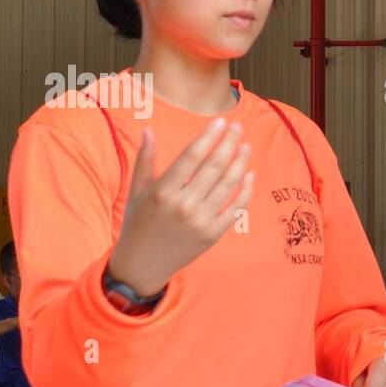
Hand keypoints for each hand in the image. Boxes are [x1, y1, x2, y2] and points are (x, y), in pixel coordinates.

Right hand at [108, 120, 252, 296]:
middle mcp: (183, 205)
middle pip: (213, 167)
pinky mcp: (212, 235)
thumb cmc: (137, 224)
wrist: (142, 265)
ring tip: (246, 146)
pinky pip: (235, 209)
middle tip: (237, 128)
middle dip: (228, 143)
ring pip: (228, 185)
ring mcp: (200, 222)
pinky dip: (245, 191)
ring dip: (240, 163)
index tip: (220, 121)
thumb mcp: (136, 191)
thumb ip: (145, 159)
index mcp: (163, 191)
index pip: (192, 156)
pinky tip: (249, 175)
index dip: (208, 137)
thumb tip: (149, 129)